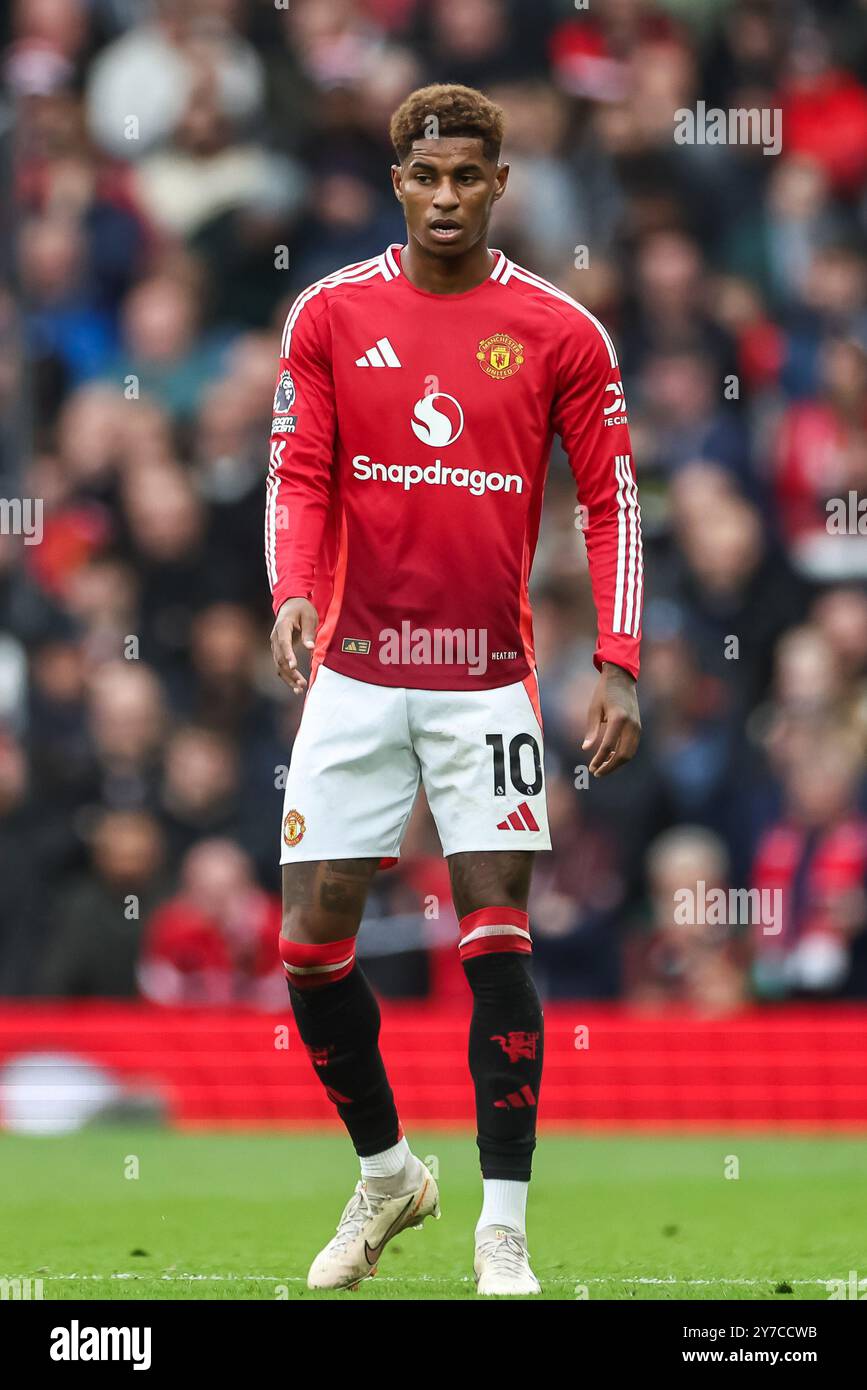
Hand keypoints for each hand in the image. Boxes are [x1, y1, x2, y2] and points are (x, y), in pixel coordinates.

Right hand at [270, 597, 317, 693]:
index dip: (288, 655)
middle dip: (290, 673)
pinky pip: (280, 666)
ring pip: (278, 665)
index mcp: (282, 627)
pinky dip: (287, 677)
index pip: (284, 643)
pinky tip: (296, 687)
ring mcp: (275, 645)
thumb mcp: (309, 617)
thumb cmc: (302, 609)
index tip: (294, 667)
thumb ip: (308, 632)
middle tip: (302, 684)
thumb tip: (310, 648)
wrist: (290, 604)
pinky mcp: (278, 650)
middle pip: (280, 658)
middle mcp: (275, 637)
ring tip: (300, 689)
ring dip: (288, 678)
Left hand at [581, 662, 640, 777]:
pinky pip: (632, 746)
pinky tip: (610, 756)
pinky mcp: (638, 727)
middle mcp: (631, 724)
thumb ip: (591, 730)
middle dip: (610, 767)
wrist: (622, 678)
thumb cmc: (604, 692)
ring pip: (630, 753)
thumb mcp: (594, 709)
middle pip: (623, 754)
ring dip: (616, 763)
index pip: (608, 746)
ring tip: (602, 766)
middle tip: (597, 772)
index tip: (591, 768)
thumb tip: (586, 748)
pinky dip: (622, 754)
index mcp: (618, 718)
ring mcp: (637, 726)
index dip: (599, 759)